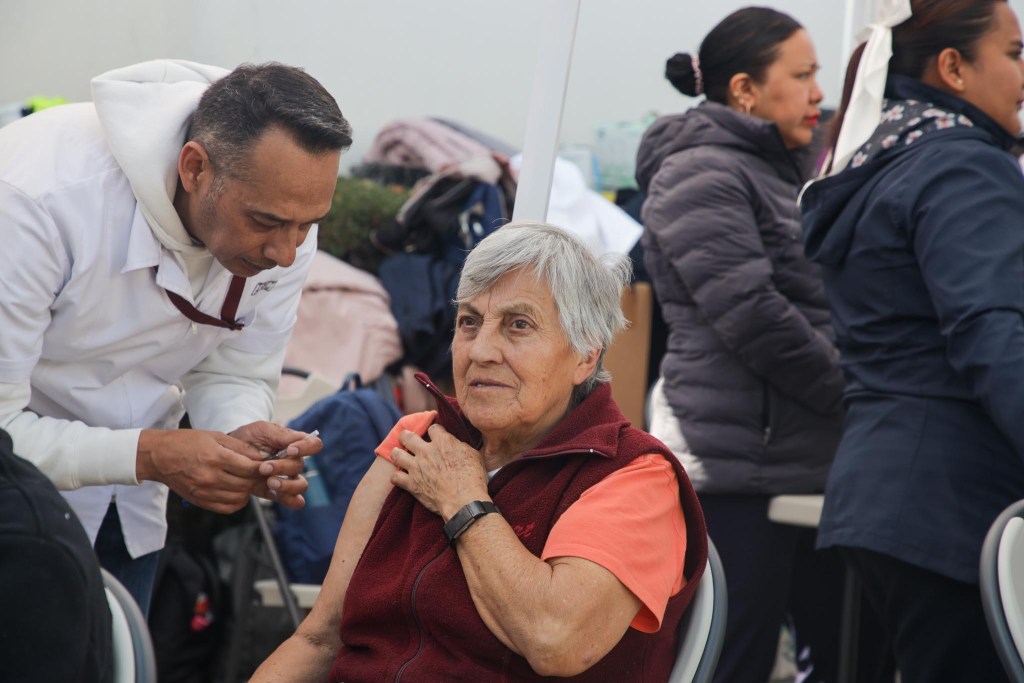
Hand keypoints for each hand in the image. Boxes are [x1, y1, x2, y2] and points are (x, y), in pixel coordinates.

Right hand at [137, 428, 269, 512]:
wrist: (159, 456)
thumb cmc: (187, 442)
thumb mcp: (215, 436)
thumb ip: (240, 447)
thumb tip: (262, 455)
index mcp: (216, 457)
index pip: (249, 468)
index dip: (264, 467)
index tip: (270, 464)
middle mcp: (210, 477)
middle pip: (246, 483)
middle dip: (259, 478)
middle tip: (265, 473)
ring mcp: (205, 491)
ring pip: (239, 497)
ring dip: (249, 490)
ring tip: (250, 480)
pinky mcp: (200, 501)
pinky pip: (227, 507)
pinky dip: (237, 501)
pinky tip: (238, 491)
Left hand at [230, 421, 321, 508]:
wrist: (229, 454)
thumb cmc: (248, 438)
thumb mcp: (262, 430)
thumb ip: (280, 434)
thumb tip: (299, 439)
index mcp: (294, 444)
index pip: (314, 445)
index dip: (307, 448)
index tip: (290, 449)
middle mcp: (293, 462)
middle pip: (300, 466)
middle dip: (283, 467)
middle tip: (264, 468)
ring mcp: (287, 478)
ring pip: (301, 486)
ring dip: (287, 485)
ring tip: (269, 482)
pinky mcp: (278, 492)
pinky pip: (294, 501)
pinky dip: (290, 500)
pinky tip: (277, 494)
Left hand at [389, 423, 489, 518]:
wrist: (464, 501)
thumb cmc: (473, 479)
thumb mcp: (473, 455)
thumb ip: (460, 446)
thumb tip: (456, 445)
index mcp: (443, 442)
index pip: (432, 428)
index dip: (434, 431)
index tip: (435, 435)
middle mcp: (426, 452)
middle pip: (408, 436)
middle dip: (406, 435)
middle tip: (407, 438)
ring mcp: (416, 468)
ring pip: (397, 454)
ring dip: (397, 453)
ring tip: (398, 453)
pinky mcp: (412, 484)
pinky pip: (396, 477)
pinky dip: (397, 477)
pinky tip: (400, 477)